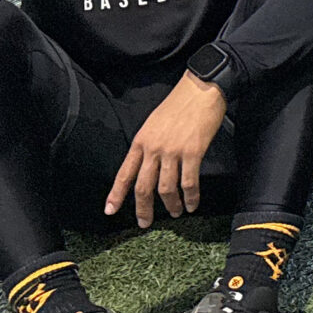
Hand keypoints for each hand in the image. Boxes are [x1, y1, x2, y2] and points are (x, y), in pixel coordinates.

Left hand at [107, 73, 227, 226]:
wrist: (202, 88)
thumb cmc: (180, 103)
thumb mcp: (155, 123)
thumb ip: (149, 144)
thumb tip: (150, 165)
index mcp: (141, 141)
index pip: (124, 173)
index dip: (116, 194)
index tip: (110, 210)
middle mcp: (153, 148)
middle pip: (143, 186)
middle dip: (143, 209)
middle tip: (145, 223)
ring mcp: (172, 151)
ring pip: (166, 188)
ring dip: (171, 205)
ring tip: (176, 212)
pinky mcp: (193, 152)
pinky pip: (189, 182)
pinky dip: (191, 196)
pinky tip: (193, 203)